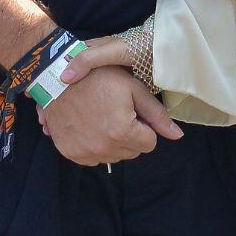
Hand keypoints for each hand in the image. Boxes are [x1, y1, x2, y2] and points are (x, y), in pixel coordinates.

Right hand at [39, 57, 180, 166]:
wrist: (58, 77)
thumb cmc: (99, 77)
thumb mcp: (133, 89)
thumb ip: (157, 114)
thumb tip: (177, 136)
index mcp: (122, 132)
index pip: (150, 143)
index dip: (144, 125)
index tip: (132, 111)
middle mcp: (104, 148)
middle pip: (132, 151)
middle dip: (131, 135)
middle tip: (117, 112)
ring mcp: (85, 153)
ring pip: (114, 156)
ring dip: (113, 142)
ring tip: (102, 117)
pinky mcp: (70, 153)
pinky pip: (93, 158)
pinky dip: (95, 146)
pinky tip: (89, 125)